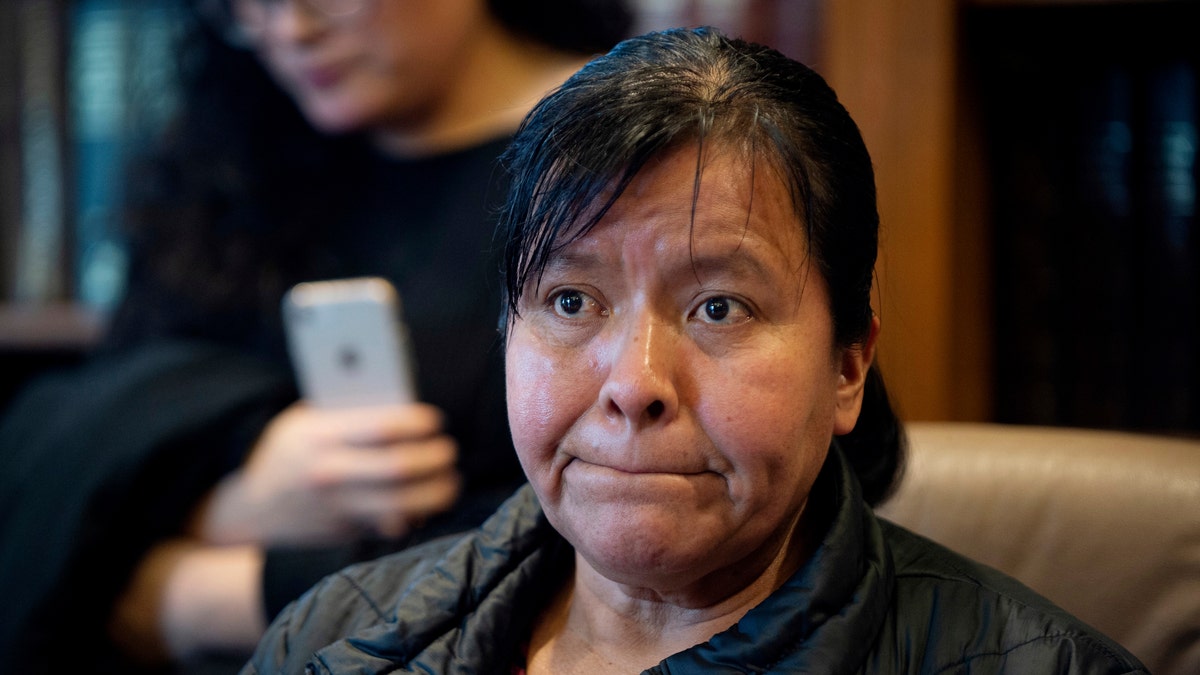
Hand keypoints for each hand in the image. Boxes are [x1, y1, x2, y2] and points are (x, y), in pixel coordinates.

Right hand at [191, 401, 460, 545]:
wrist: (255, 509)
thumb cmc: (289, 451)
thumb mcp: (304, 419)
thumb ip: (348, 412)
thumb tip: (404, 404)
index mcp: (317, 437)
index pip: (381, 428)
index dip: (416, 423)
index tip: (435, 421)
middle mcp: (328, 475)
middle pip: (399, 467)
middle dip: (434, 457)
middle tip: (449, 450)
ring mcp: (337, 508)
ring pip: (403, 504)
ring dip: (437, 492)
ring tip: (450, 479)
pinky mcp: (346, 532)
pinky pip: (392, 525)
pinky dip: (417, 516)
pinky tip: (428, 504)